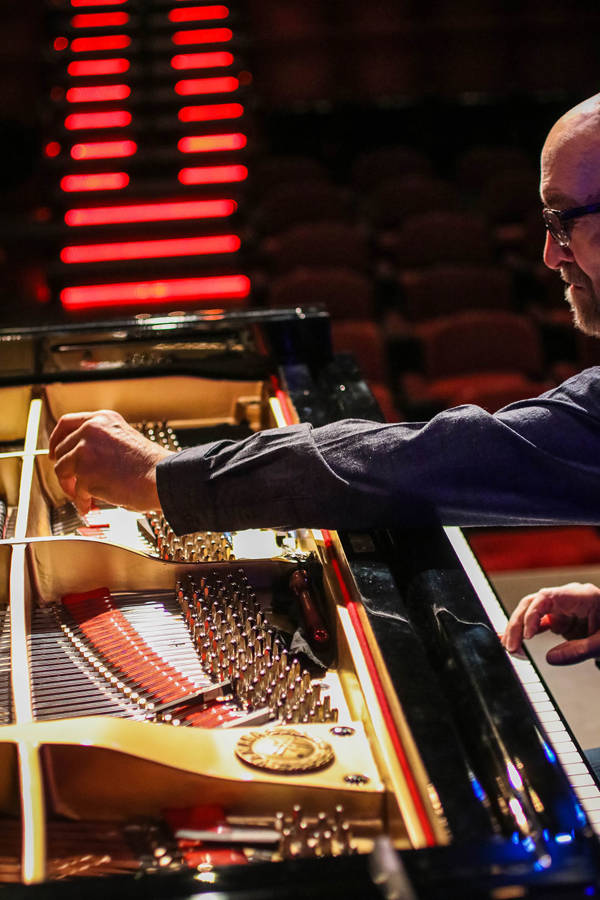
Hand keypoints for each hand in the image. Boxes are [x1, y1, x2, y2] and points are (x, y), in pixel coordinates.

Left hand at [49, 409, 173, 513]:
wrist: (161, 477)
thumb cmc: (150, 465)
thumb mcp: (123, 439)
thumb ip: (101, 442)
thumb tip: (81, 458)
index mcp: (102, 420)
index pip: (66, 424)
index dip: (56, 440)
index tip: (54, 452)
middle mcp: (91, 431)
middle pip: (61, 450)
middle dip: (64, 469)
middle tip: (71, 482)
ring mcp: (85, 451)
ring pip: (62, 470)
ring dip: (70, 486)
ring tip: (82, 496)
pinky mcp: (85, 473)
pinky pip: (76, 492)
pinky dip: (82, 501)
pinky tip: (89, 505)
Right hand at [501, 581, 599, 664]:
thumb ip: (579, 650)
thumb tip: (550, 659)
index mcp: (581, 596)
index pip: (547, 597)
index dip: (532, 614)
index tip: (529, 635)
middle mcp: (566, 598)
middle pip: (533, 603)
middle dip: (518, 623)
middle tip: (512, 645)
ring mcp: (561, 608)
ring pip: (530, 612)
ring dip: (518, 629)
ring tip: (512, 648)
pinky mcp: (558, 619)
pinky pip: (536, 623)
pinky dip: (525, 633)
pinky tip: (514, 642)